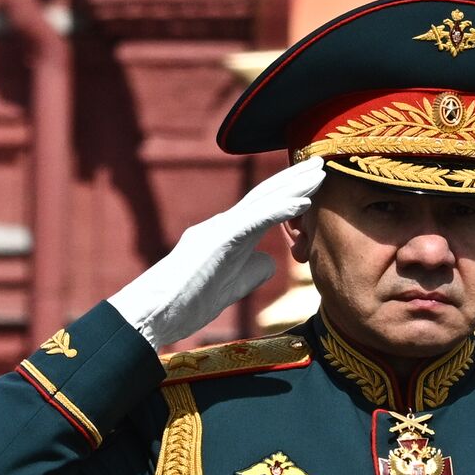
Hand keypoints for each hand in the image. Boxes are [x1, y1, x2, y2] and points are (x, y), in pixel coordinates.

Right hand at [109, 157, 325, 349]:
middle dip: (296, 178)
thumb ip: (253, 268)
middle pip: (266, 194)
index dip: (291, 191)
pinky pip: (253, 221)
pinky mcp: (218, 240)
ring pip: (262, 200)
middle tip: (321, 162)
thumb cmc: (189, 301)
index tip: (316, 180)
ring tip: (319, 173)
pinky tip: (301, 203)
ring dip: (293, 186)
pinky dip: (279, 210)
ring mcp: (220, 228)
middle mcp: (225, 223)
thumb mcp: (233, 284)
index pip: (266, 206)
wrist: (153, 313)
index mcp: (230, 233)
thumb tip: (272, 258)